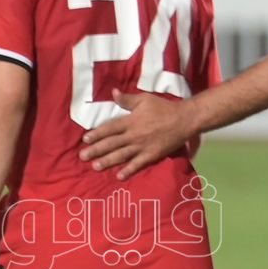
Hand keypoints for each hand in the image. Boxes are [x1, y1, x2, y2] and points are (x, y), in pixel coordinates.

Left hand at [79, 92, 198, 179]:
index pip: (110, 128)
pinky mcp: (152, 154)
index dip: (97, 134)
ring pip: (121, 155)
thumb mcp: (145, 99)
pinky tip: (119, 176)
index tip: (85, 140)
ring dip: (107, 161)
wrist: (184, 119)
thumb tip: (113, 92)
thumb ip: (127, 99)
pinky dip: (129, 170)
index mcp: (131, 121)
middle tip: (83, 157)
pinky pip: (138, 164)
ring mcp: (142, 146)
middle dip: (96, 150)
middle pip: (112, 143)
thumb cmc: (164, 108)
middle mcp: (134, 135)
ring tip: (95, 166)